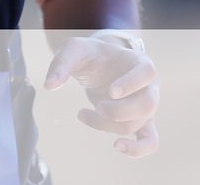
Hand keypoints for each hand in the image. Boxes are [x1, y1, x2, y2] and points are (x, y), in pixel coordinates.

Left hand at [43, 31, 158, 156]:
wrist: (100, 65)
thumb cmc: (91, 55)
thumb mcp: (73, 50)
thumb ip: (61, 63)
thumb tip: (50, 86)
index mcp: (138, 62)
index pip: (147, 72)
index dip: (131, 83)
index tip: (111, 92)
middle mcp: (149, 85)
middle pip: (146, 104)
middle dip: (117, 111)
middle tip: (96, 106)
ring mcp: (147, 105)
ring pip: (137, 123)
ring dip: (107, 125)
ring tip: (83, 114)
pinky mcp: (141, 121)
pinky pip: (149, 141)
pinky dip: (138, 149)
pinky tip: (117, 146)